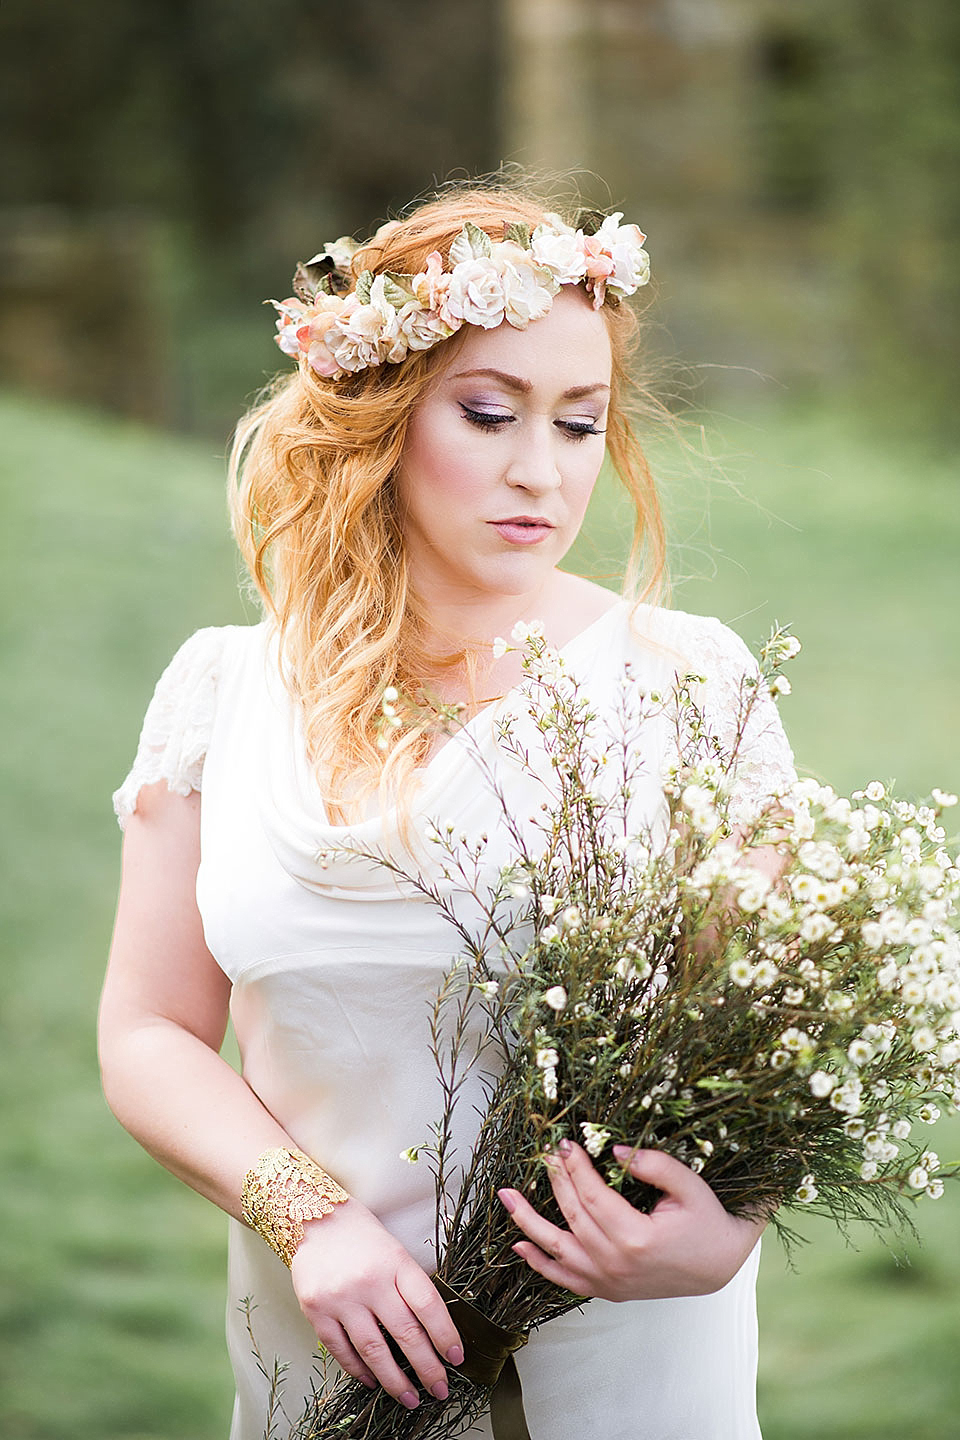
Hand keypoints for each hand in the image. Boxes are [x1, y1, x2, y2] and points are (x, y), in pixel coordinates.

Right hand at [290, 1198, 463, 1408]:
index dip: (445, 1335)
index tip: (456, 1358)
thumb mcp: (395, 1252)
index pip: (428, 1305)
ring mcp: (341, 1298)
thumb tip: (433, 1334)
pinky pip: (341, 1350)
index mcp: (395, 1262)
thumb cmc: (362, 1237)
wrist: (316, 1219)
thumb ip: (410, 1288)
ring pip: (374, 1350)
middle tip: (440, 1389)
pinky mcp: (316, 1311)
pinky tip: (373, 1380)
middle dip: (427, 1368)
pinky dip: (359, 1370)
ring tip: (409, 1397)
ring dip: (395, 1380)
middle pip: (405, 1333)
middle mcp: (369, 1281)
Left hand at [498, 1141, 765, 1302]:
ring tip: (506, 1197)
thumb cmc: (705, 1222)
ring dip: (528, 1222)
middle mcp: (616, 1264)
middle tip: (544, 1153)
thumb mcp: (688, 1186)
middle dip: (555, 1180)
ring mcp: (608, 1281)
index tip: (563, 1143)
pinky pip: (564, 1279)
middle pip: (573, 1216)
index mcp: (636, 1237)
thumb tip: (615, 1150)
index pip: (593, 1195)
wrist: (717, 1266)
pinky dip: (539, 1263)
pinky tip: (519, 1245)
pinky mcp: (606, 1290)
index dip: (575, 1167)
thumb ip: (654, 1165)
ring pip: (558, 1250)